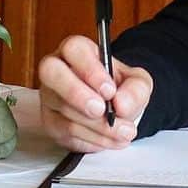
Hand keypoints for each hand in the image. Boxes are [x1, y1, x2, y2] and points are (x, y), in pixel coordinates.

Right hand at [38, 34, 152, 152]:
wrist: (115, 109)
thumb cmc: (121, 88)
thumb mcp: (138, 83)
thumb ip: (135, 89)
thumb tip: (120, 103)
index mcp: (78, 50)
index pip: (73, 49)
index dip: (90, 69)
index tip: (110, 90)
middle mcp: (57, 69)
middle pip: (51, 73)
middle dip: (77, 94)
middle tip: (101, 111)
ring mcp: (50, 96)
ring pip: (62, 109)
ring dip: (95, 125)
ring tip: (122, 131)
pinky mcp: (50, 121)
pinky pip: (65, 132)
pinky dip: (92, 139)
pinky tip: (109, 139)